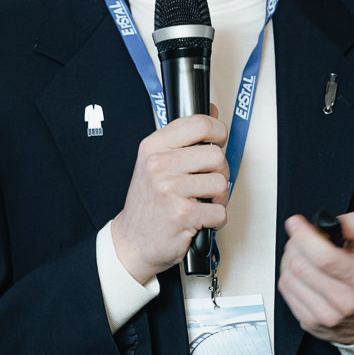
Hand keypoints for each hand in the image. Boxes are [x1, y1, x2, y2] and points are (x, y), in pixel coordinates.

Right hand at [111, 109, 228, 282]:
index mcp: (153, 147)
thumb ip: (183, 140)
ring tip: (202, 203)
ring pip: (221, 184)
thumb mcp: (155, 163)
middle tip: (207, 184)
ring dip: (218, 199)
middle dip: (220, 173)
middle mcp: (159, 165)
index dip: (218, 131)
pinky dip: (216, 220)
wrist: (132, 242)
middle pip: (216, 156)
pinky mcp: (182, 214)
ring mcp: (170, 189)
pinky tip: (200, 219)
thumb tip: (213, 113)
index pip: (198, 123)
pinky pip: (219, 211)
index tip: (218, 141)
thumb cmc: (148, 204)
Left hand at [278, 211, 353, 344]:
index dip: (304, 236)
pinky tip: (300, 272)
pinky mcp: (309, 322)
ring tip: (302, 255)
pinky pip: (285, 291)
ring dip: (289, 259)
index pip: (324, 257)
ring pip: (288, 277)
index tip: (296, 223)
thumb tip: (329, 220)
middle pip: (301, 266)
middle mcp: (343, 300)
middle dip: (295, 244)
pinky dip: (288, 275)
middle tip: (302, 238)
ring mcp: (324, 314)